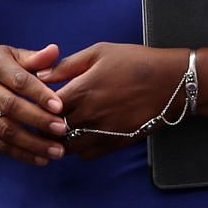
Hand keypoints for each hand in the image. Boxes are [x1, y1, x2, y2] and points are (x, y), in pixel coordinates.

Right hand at [0, 44, 66, 166]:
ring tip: (57, 150)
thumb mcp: (9, 55)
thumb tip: (55, 51)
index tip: (60, 106)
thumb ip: (33, 58)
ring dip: (32, 143)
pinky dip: (21, 154)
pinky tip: (41, 159)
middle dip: (39, 120)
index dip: (39, 93)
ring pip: (5, 130)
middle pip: (12, 107)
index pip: (19, 81)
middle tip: (63, 129)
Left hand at [46, 43, 187, 158]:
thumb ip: (67, 65)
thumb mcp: (100, 52)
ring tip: (59, 132)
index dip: (36, 107)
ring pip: (67, 147)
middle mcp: (89, 114)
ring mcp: (103, 132)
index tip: (35, 104)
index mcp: (82, 89)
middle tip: (42, 121)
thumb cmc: (136, 61)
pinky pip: (87, 155)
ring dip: (60, 141)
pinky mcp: (116, 143)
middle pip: (52, 130)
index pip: (44, 108)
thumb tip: (40, 76)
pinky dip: (79, 149)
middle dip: (44, 126)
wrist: (173, 82)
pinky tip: (82, 138)